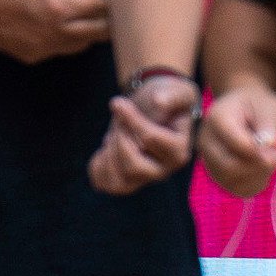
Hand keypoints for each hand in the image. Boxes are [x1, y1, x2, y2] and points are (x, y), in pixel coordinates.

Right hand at [0, 0, 110, 63]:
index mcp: (62, 6)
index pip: (103, 10)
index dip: (113, 3)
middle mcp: (59, 32)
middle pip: (101, 34)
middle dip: (110, 23)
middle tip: (115, 14)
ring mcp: (47, 49)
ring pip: (82, 45)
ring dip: (87, 33)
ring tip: (82, 18)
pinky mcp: (35, 57)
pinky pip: (59, 49)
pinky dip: (63, 38)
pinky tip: (51, 25)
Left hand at [89, 71, 199, 192]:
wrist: (154, 106)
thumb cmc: (167, 97)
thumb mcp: (176, 91)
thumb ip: (171, 96)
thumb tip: (159, 100)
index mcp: (179, 151)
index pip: (149, 139)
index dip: (130, 119)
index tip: (116, 101)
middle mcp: (163, 170)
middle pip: (134, 167)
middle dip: (119, 139)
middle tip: (118, 122)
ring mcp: (144, 179)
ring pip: (119, 183)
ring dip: (108, 155)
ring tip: (111, 135)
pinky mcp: (126, 180)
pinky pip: (105, 184)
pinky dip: (97, 166)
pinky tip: (104, 147)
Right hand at [197, 82, 275, 199]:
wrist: (246, 110)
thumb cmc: (258, 106)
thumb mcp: (268, 106)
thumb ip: (269, 123)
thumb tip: (271, 143)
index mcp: (216, 118)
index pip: (235, 144)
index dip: (260, 152)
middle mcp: (206, 141)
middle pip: (230, 167)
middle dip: (260, 166)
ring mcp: (209, 160)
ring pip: (234, 182)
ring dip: (261, 175)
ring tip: (273, 158)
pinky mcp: (218, 175)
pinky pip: (238, 189)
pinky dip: (257, 183)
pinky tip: (264, 168)